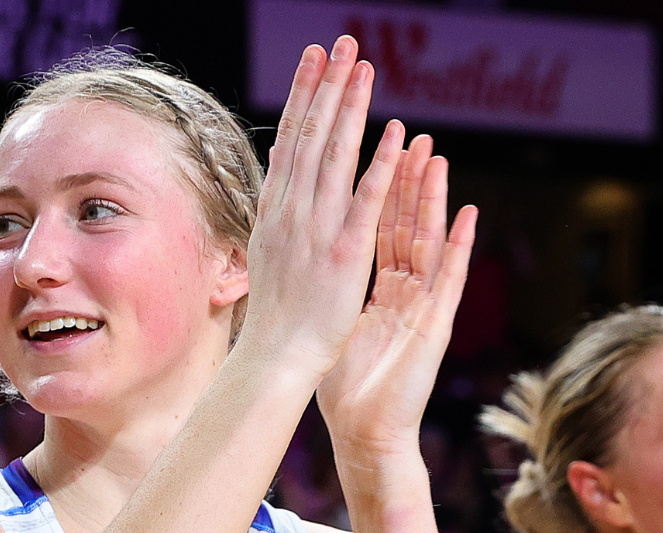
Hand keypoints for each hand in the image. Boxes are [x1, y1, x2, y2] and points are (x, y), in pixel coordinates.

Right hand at [237, 36, 407, 383]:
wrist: (276, 359)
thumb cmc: (276, 316)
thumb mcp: (267, 250)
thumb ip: (277, 208)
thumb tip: (279, 167)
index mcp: (275, 210)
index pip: (291, 139)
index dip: (304, 95)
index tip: (315, 58)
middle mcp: (292, 212)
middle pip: (311, 135)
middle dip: (327, 85)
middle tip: (342, 42)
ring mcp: (317, 230)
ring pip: (335, 157)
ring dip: (350, 109)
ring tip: (364, 67)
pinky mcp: (345, 254)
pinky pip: (365, 202)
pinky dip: (379, 166)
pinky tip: (394, 133)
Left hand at [318, 133, 477, 464]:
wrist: (367, 435)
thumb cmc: (347, 390)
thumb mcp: (335, 327)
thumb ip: (330, 293)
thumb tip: (300, 267)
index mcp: (380, 290)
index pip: (380, 229)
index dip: (381, 191)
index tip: (377, 151)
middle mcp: (406, 292)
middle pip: (407, 225)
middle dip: (409, 181)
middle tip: (413, 137)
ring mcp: (425, 306)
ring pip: (431, 241)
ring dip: (434, 200)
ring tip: (437, 158)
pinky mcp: (437, 324)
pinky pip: (450, 278)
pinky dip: (460, 246)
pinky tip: (469, 214)